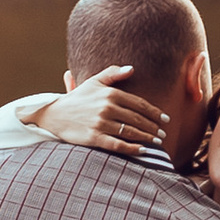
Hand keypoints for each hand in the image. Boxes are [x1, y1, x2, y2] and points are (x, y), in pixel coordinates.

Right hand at [28, 65, 166, 158]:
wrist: (53, 115)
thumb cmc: (76, 99)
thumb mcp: (93, 82)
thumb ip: (112, 73)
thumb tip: (132, 69)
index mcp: (110, 93)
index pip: (139, 104)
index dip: (155, 113)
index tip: (165, 119)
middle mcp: (107, 107)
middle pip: (138, 119)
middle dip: (153, 127)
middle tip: (163, 134)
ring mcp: (100, 123)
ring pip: (131, 132)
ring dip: (147, 138)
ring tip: (156, 143)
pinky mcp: (94, 137)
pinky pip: (118, 144)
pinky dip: (132, 148)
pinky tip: (142, 151)